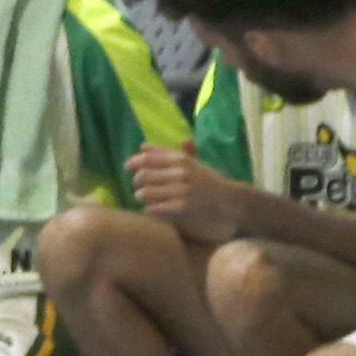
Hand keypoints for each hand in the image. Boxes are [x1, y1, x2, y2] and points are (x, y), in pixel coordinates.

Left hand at [128, 143, 243, 244]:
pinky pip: (155, 208)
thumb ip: (167, 153)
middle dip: (136, 181)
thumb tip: (142, 146)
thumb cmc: (207, 179)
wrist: (228, 199)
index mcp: (181, 159)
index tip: (126, 167)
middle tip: (137, 185)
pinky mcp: (182, 207)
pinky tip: (151, 209)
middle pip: (143, 175)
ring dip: (141, 195)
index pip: (149, 158)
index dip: (133, 162)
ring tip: (143, 197)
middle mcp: (180, 173)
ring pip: (146, 193)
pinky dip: (150, 208)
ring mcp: (181, 190)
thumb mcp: (191, 162)